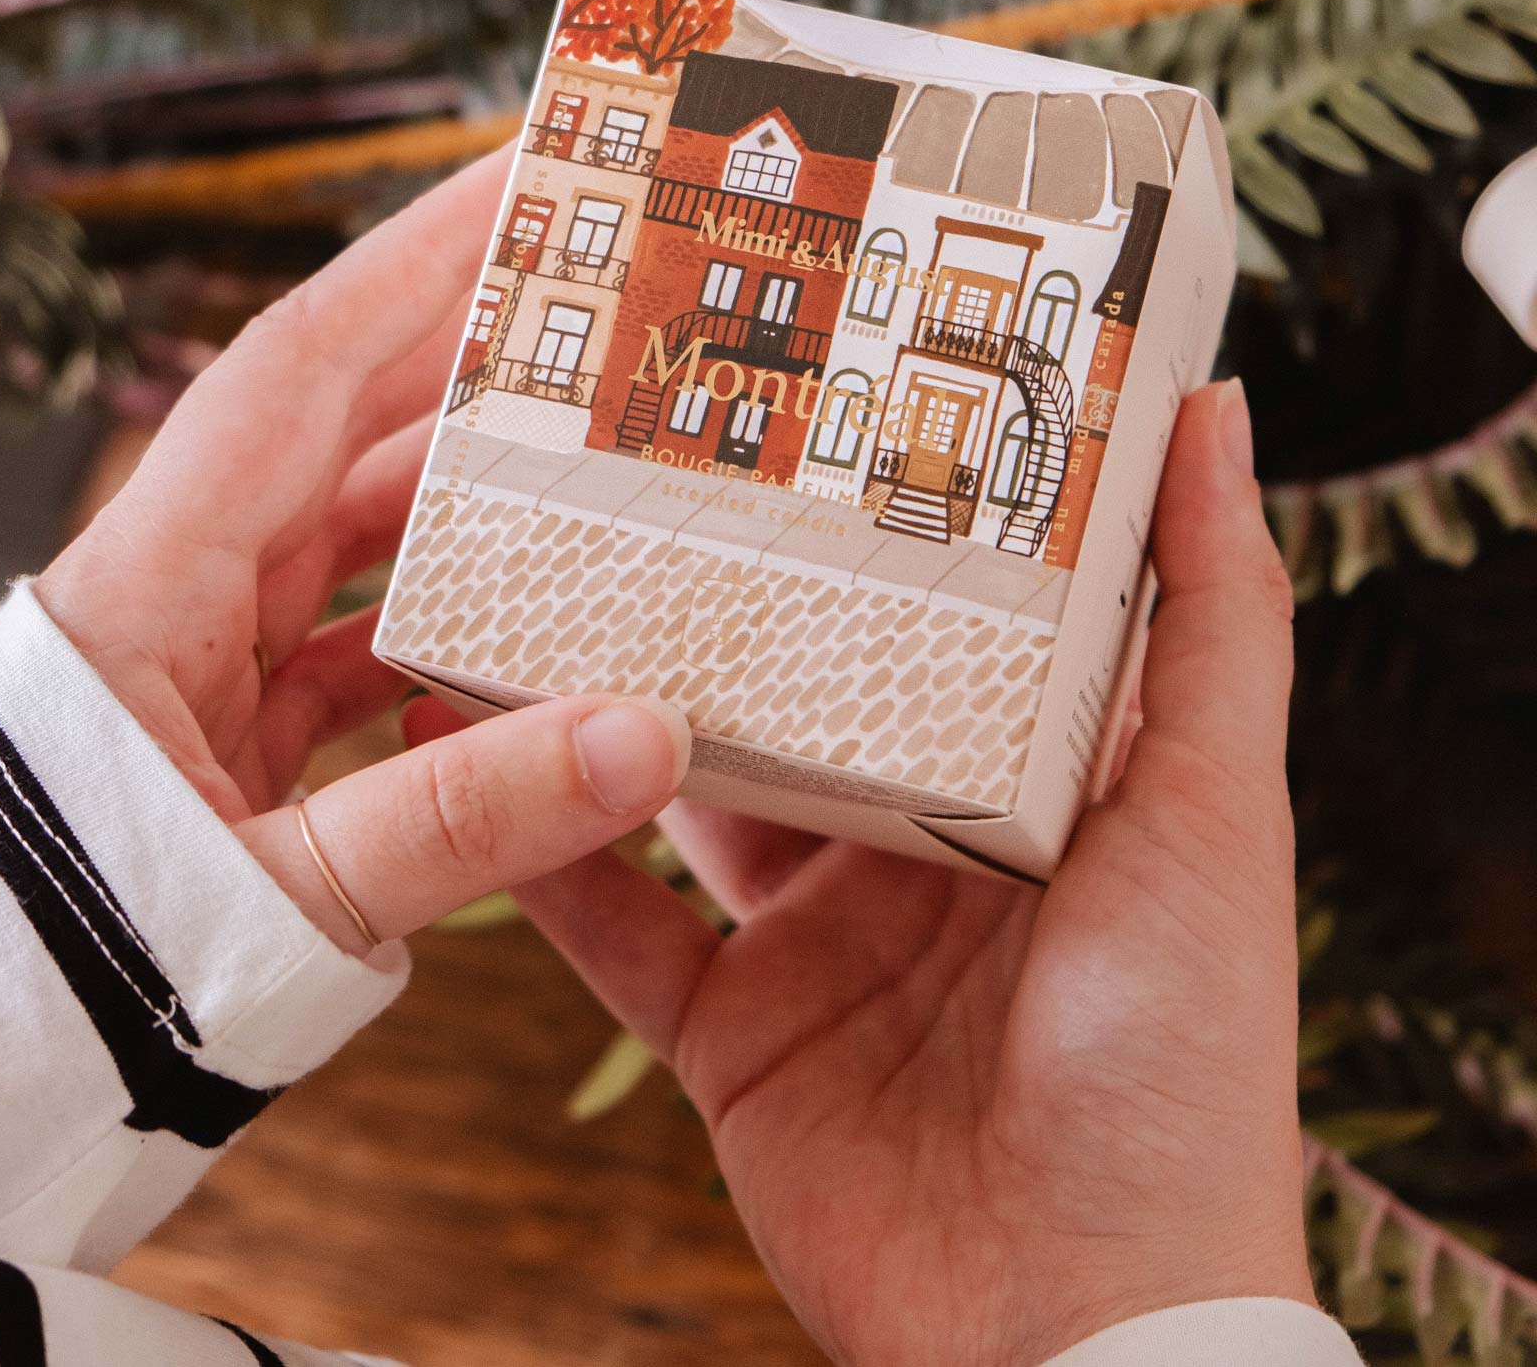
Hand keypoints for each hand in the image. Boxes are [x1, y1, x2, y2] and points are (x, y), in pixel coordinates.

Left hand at [37, 153, 689, 955]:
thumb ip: (462, 821)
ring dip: (466, 488)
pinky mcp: (224, 728)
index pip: (299, 368)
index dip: (413, 260)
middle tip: (598, 284)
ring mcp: (199, 657)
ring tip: (597, 451)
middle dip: (465, 343)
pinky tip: (530, 629)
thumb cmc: (71, 973)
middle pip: (340, 422)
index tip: (519, 174)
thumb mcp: (276, 898)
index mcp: (149, 580)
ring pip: (353, 529)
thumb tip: (648, 739)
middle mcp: (172, 590)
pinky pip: (352, 634)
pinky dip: (440, 621)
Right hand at [506, 381, 1312, 1365]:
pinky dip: (536, 858)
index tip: (801, 402)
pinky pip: (615, 934)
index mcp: (1029, 784)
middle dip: (718, 600)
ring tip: (523, 594)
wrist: (1080, 1324)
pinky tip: (462, 765)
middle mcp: (917, 850)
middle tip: (625, 477)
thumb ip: (1212, 616)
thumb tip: (1215, 407)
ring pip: (687, 794)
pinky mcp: (735, 1041)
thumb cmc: (1181, 1060)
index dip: (874, 518)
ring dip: (607, 709)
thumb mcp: (1215, 811)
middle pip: (794, 694)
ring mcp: (818, 944)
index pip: (937, 618)